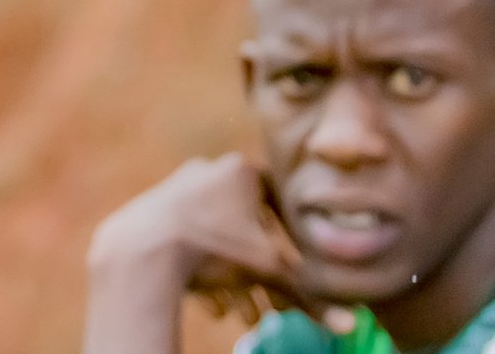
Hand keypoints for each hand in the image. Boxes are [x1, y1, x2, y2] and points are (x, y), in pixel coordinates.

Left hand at [82, 154, 319, 353]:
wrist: (142, 250)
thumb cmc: (214, 250)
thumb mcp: (268, 272)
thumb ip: (309, 295)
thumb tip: (352, 324)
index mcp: (241, 171)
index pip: (281, 204)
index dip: (294, 241)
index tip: (299, 270)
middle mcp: (208, 170)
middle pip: (248, 229)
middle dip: (262, 273)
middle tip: (270, 307)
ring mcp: (177, 187)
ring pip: (219, 240)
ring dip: (235, 279)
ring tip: (242, 315)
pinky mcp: (153, 208)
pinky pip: (188, 241)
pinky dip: (203, 273)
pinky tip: (213, 306)